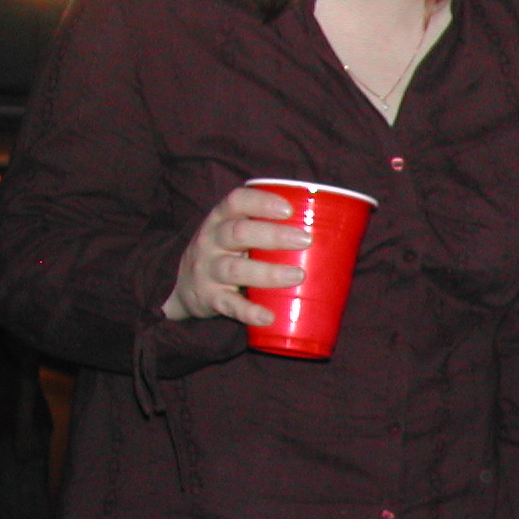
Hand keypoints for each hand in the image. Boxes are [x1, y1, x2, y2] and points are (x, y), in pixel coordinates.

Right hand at [161, 185, 308, 325]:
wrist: (184, 286)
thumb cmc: (227, 253)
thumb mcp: (237, 234)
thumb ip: (268, 230)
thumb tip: (334, 234)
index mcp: (221, 220)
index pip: (236, 202)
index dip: (261, 202)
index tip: (289, 209)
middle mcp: (211, 241)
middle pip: (238, 233)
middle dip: (273, 235)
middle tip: (306, 240)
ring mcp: (208, 271)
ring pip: (234, 269)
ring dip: (268, 273)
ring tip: (298, 275)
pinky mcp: (210, 298)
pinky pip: (229, 305)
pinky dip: (249, 312)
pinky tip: (268, 316)